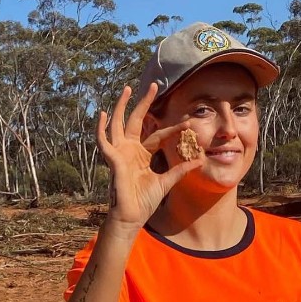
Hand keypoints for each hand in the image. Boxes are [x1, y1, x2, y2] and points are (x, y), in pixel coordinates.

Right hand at [96, 82, 202, 237]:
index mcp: (143, 154)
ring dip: (121, 106)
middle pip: (136, 120)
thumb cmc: (145, 201)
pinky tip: (103, 114)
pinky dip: (101, 128)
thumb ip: (180, 170)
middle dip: (144, 103)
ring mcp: (120, 153)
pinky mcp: (112, 160)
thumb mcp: (166, 182)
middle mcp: (130, 150)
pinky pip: (103, 141)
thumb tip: (199, 160)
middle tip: (154, 85)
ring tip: (127, 89)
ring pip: (118, 124)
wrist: (132, 216)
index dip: (174, 129)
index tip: (189, 123)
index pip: (159, 135)